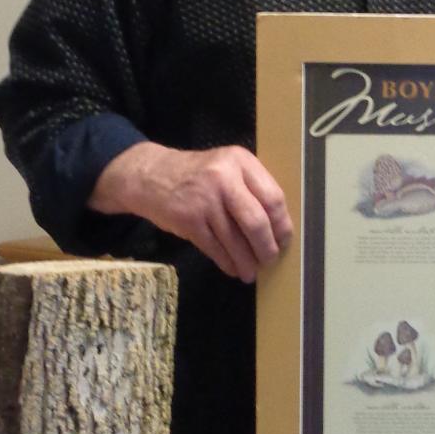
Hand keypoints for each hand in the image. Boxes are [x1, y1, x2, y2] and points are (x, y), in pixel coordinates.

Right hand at [90, 142, 292, 282]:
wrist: (150, 176)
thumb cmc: (197, 175)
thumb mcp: (227, 168)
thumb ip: (250, 188)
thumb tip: (277, 228)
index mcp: (240, 161)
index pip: (273, 197)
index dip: (282, 224)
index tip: (284, 240)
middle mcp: (224, 178)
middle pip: (256, 222)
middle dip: (267, 247)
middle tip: (270, 259)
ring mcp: (204, 200)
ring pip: (235, 240)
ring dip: (246, 261)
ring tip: (251, 272)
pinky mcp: (188, 220)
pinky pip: (215, 248)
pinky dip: (227, 262)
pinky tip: (233, 268)